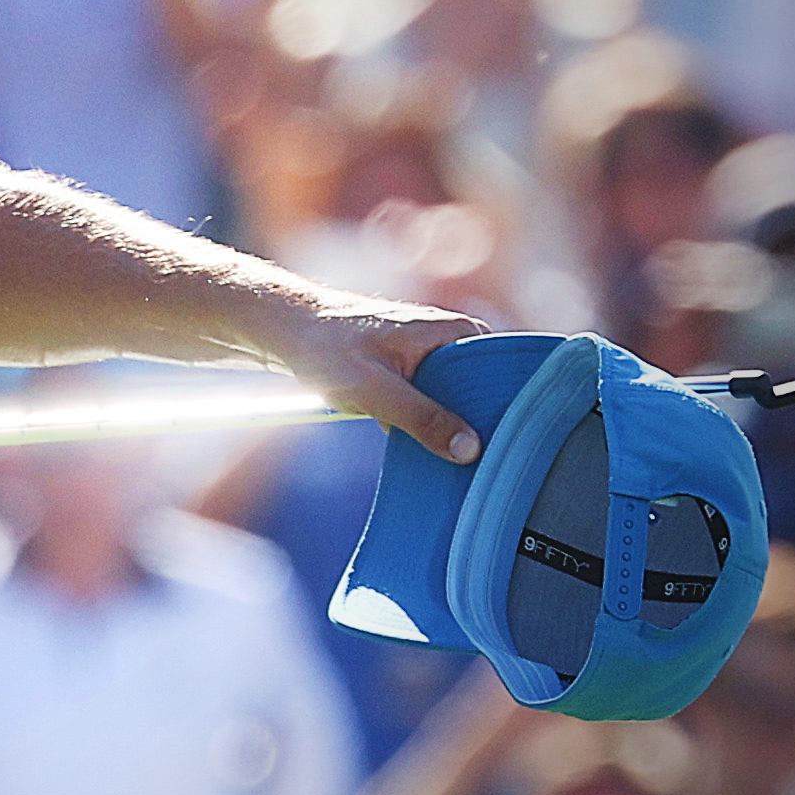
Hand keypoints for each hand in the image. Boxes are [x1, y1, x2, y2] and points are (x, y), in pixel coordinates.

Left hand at [254, 287, 488, 464]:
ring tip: (460, 465)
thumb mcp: (376, 390)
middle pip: (483, 391)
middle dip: (481, 424)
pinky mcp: (409, 371)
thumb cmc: (325, 348)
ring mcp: (429, 355)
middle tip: (487, 464)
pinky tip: (428, 455)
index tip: (513, 443)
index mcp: (455, 332)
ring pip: (456, 400)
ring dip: (451, 429)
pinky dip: (428, 425)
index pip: (506, 371)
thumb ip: (422, 417)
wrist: (282, 330)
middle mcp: (449, 339)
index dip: (510, 407)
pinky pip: (433, 402)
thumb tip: (469, 449)